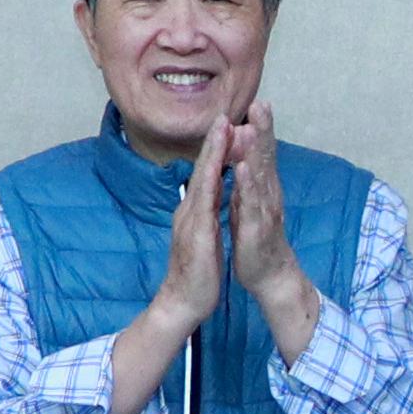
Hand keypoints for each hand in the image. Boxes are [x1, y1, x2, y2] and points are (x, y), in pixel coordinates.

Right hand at [110, 132, 234, 413]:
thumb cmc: (196, 270)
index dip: (218, 147)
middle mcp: (191, 209)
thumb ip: (206, 212)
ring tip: (223, 128)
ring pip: (204, 180)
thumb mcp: (204, 234)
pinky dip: (212, 185)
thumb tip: (210, 195)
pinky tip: (220, 170)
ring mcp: (191, 221)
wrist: (183, 302)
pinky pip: (206, 205)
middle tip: (225, 111)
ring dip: (213, 153)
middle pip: (204, 168)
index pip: (209, 172)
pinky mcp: (196, 235)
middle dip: (215, 139)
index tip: (229, 122)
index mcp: (197, 209)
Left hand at [222, 107, 320, 357]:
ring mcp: (264, 210)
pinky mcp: (257, 228)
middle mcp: (268, 195)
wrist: (269, 276)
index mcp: (263, 188)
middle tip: (262, 102)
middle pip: (266, 156)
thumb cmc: (257, 240)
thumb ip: (248, 182)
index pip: (262, 153)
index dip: (261, 128)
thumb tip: (244, 158)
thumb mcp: (250, 205)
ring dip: (257, 150)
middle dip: (264, 129)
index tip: (258, 102)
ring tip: (253, 126)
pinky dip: (248, 184)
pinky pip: (251, 203)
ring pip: (261, 175)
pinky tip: (243, 168)